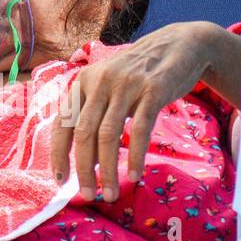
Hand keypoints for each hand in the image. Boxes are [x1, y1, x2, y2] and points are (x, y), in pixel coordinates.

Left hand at [52, 22, 240, 200]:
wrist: (181, 44)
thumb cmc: (141, 74)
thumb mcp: (110, 85)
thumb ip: (95, 113)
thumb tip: (86, 162)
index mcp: (83, 81)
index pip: (63, 123)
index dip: (59, 154)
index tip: (61, 181)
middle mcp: (100, 81)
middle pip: (84, 133)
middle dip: (84, 170)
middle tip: (88, 196)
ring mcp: (126, 84)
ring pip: (108, 136)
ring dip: (107, 170)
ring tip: (110, 193)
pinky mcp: (153, 90)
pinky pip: (139, 130)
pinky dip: (134, 156)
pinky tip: (134, 175)